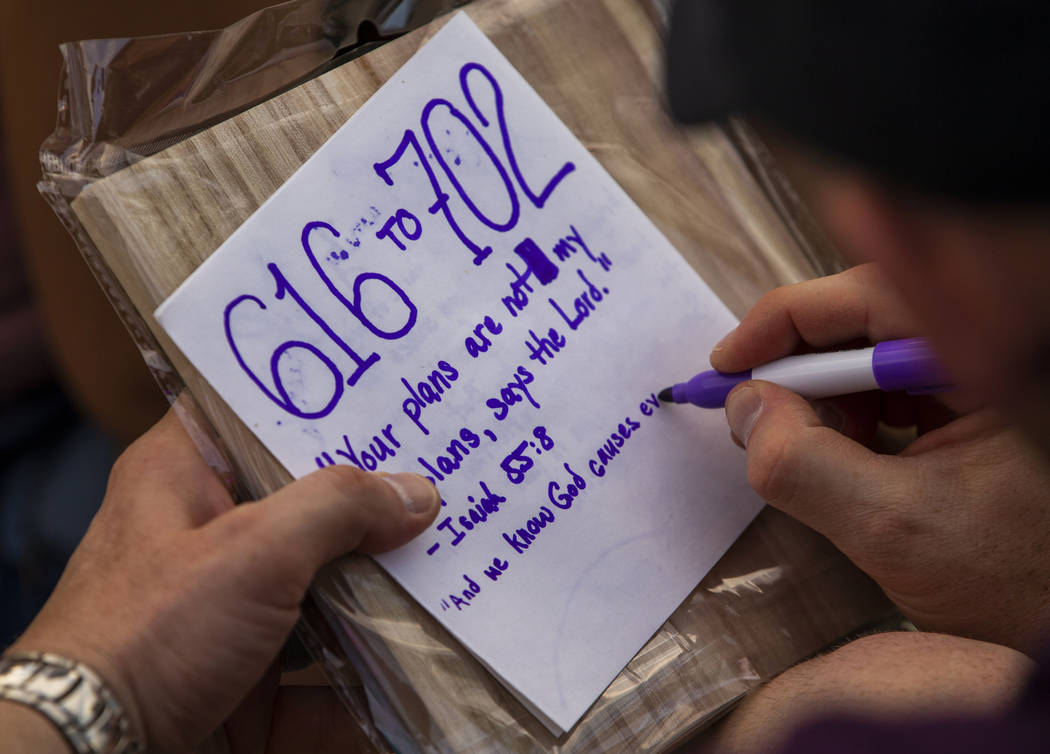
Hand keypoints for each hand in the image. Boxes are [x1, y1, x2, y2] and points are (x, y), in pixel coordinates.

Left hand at [9, 403, 439, 751]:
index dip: (324, 405)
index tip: (396, 398)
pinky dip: (379, 671)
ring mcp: (234, 615)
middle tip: (451, 476)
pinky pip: (332, 668)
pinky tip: (438, 652)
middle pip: (310, 507)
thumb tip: (418, 492)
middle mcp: (210, 538)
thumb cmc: (149, 635)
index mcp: (185, 477)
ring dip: (389, 590)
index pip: (260, 417)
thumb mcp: (252, 550)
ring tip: (463, 561)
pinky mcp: (255, 681)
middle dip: (377, 505)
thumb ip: (340, 507)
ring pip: (328, 589)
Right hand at [715, 264, 1049, 653]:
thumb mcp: (891, 526)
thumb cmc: (1013, 580)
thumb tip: (744, 408)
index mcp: (986, 359)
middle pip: (861, 322)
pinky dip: (847, 417)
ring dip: (819, 396)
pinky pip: (887, 390)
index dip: (784, 323)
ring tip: (796, 443)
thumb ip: (804, 466)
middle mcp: (982, 356)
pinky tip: (840, 455)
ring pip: (868, 357)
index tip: (729, 364)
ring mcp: (976, 383)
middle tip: (748, 407)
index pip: (866, 299)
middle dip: (796, 365)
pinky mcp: (966, 411)